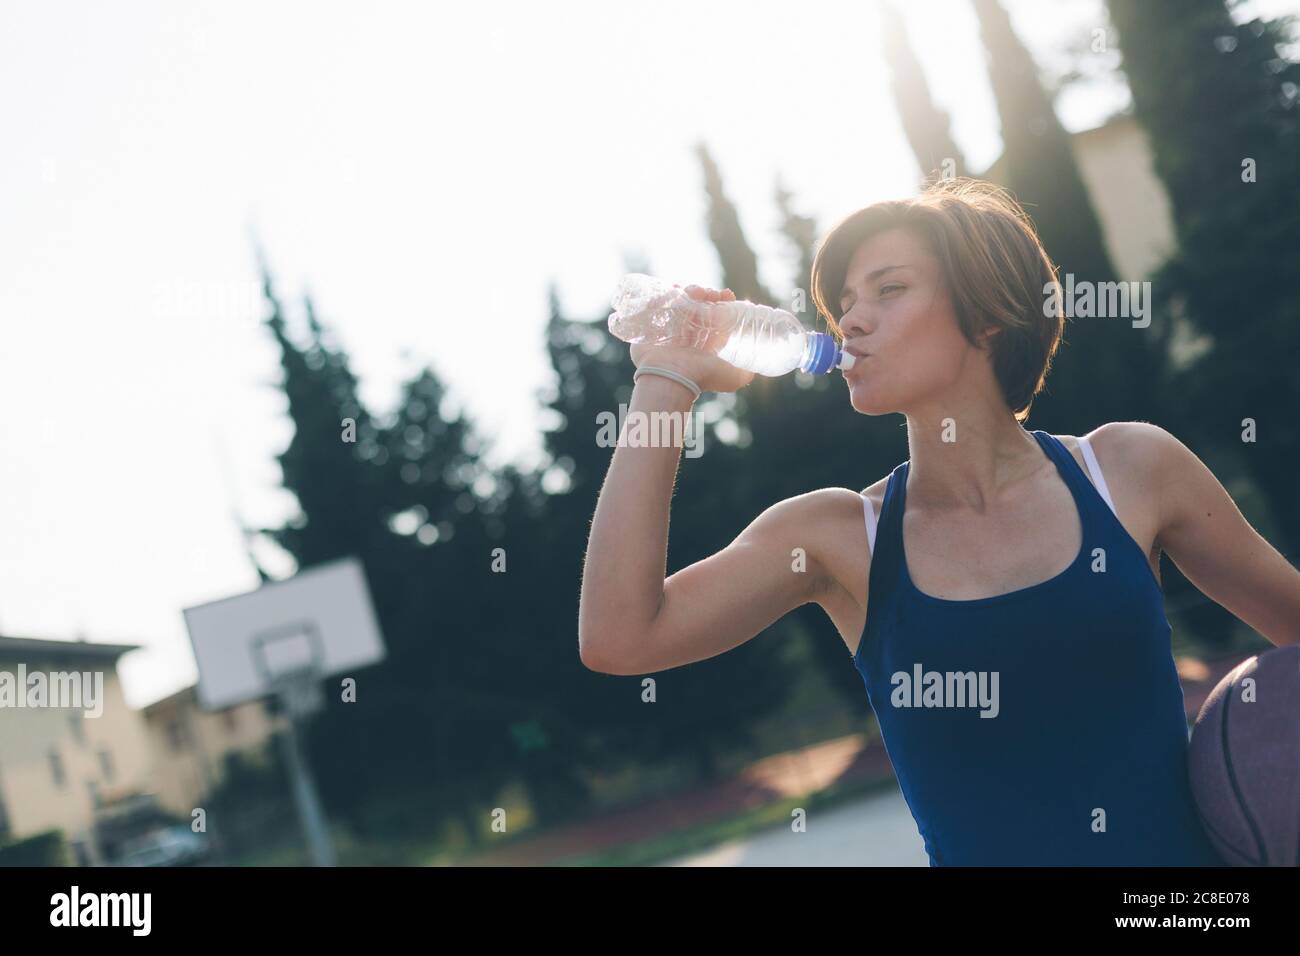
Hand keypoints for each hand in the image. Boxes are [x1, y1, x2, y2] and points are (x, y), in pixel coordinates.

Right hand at [629, 285, 755, 394]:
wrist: (671, 378)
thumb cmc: (701, 377)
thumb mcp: (732, 378)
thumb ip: (746, 373)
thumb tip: (756, 368)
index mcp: (705, 347)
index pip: (715, 319)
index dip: (722, 304)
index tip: (727, 294)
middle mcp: (687, 339)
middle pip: (698, 308)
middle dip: (706, 295)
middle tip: (710, 292)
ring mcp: (668, 333)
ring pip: (681, 304)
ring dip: (690, 292)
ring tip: (695, 290)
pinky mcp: (651, 329)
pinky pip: (658, 306)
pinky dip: (665, 295)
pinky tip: (674, 288)